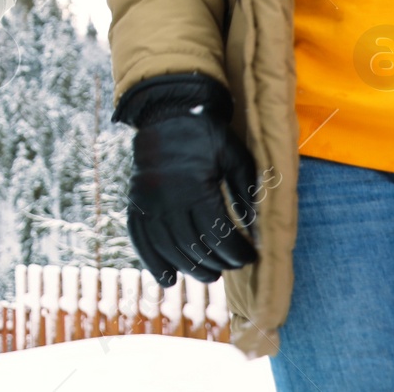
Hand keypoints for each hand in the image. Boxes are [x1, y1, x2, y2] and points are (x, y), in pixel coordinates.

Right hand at [115, 74, 259, 286]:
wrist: (167, 114)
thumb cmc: (207, 135)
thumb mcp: (234, 157)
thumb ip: (246, 193)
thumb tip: (257, 231)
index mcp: (195, 186)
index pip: (218, 235)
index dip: (236, 253)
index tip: (250, 258)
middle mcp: (167, 198)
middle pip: (193, 247)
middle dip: (217, 263)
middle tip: (232, 267)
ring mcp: (147, 202)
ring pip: (168, 249)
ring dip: (189, 268)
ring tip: (209, 275)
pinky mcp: (136, 203)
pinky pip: (140, 240)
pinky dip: (152, 262)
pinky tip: (167, 279)